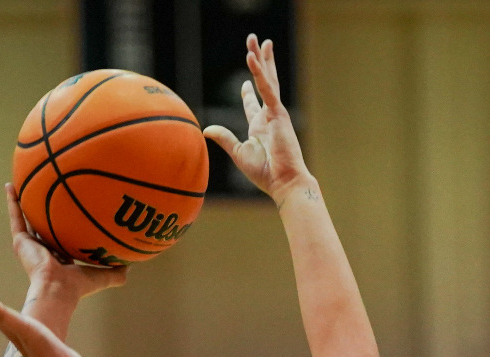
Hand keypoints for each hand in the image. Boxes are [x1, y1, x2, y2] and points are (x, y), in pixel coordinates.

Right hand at [8, 183, 126, 300]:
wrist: (57, 290)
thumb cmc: (79, 286)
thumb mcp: (103, 276)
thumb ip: (117, 271)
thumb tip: (133, 265)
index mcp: (58, 258)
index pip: (60, 239)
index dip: (63, 226)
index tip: (67, 214)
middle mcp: (42, 251)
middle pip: (41, 226)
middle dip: (41, 212)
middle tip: (43, 192)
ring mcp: (30, 246)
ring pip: (25, 218)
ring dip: (22, 202)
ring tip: (20, 183)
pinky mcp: (20, 241)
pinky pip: (16, 216)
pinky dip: (12, 201)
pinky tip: (10, 185)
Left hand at [203, 35, 312, 203]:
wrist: (283, 182)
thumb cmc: (265, 173)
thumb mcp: (238, 153)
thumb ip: (224, 138)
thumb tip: (206, 129)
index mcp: (260, 127)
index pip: (253, 104)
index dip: (248, 92)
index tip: (245, 83)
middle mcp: (269, 116)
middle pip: (264, 83)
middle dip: (260, 62)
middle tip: (255, 43)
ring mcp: (275, 113)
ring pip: (267, 79)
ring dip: (261, 58)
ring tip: (257, 40)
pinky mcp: (278, 113)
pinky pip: (267, 88)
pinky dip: (259, 73)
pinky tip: (251, 58)